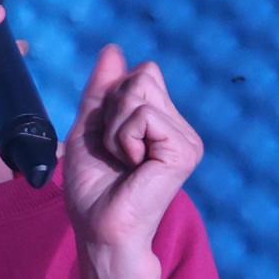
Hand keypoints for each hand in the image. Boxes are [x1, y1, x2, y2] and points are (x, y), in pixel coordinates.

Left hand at [64, 45, 202, 258]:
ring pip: (141, 91)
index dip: (113, 99)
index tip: (110, 140)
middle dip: (114, 110)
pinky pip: (144, 114)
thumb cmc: (93, 189)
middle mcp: (180, 129)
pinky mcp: (185, 151)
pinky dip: (125, 137)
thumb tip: (114, 49)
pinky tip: (133, 166)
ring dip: (117, 127)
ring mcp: (187, 140)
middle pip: (143, 76)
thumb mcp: (90, 128)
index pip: (142, 73)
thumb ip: (102, 90)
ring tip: (124, 161)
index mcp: (164, 123)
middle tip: (116, 151)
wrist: (100, 228)